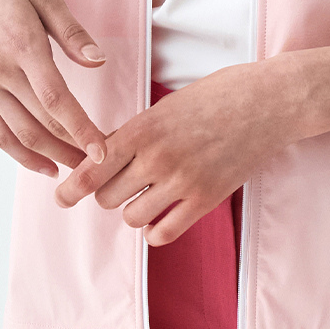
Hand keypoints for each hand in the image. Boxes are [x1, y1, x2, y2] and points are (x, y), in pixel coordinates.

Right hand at [0, 0, 108, 174]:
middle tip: (100, 166)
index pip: (55, 99)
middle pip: (40, 122)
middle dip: (72, 149)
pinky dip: (20, 153)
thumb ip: (72, 32)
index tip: (103, 150)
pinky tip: (43, 164)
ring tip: (78, 169)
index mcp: (21, 44)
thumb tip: (98, 61)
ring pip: (19, 133)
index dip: (80, 129)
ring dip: (50, 156)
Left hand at [53, 62, 301, 244]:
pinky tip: (161, 217)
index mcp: (142, 129)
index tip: (60, 198)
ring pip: (132, 216)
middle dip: (109, 192)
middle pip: (107, 197)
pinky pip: (163, 232)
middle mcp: (157, 158)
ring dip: (134, 209)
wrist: (269, 101)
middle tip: (123, 181)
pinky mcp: (207, 198)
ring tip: (148, 194)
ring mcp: (183, 181)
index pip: (91, 169)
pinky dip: (155, 230)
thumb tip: (102, 158)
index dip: (69, 188)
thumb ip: (134, 134)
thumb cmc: (217, 95)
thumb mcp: (165, 106)